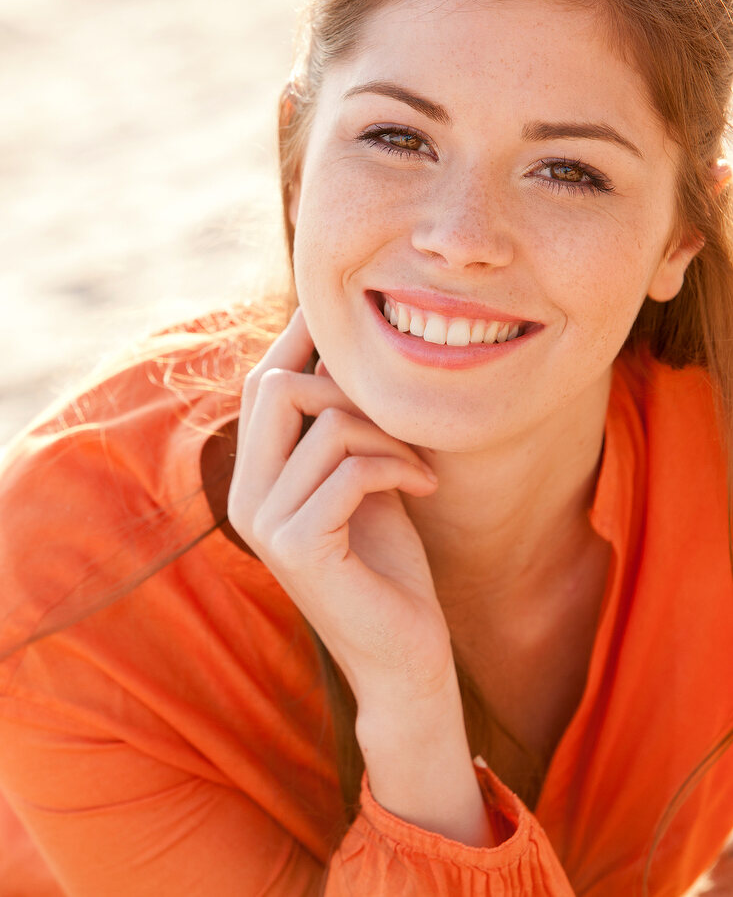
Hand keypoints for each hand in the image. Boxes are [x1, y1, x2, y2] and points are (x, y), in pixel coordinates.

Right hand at [227, 308, 455, 713]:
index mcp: (254, 478)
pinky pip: (349, 469)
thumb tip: (347, 348)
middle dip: (350, 388)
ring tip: (419, 462)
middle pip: (277, 386)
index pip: (264, 382)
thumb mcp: (361, 477)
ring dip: (388, 435)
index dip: (301, 337)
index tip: (346, 312)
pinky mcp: (298, 548)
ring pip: (323, 425)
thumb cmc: (389, 563)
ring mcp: (264, 524)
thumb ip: (341, 425)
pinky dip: (397, 465)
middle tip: (400, 421)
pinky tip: (425, 484)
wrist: (403, 655)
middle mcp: (244, 497)